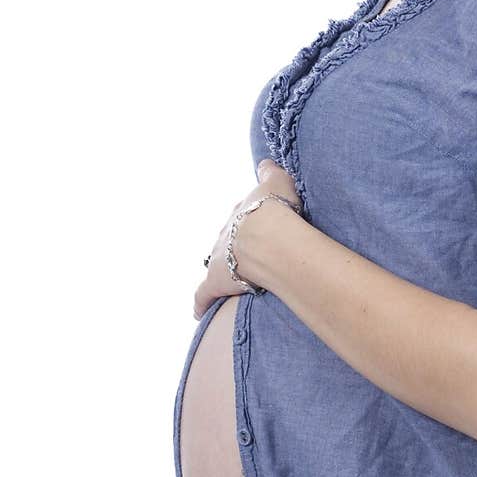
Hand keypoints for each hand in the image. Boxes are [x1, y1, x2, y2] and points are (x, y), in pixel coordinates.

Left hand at [193, 158, 301, 319]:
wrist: (269, 237)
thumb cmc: (277, 210)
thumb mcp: (277, 181)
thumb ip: (270, 172)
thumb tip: (265, 163)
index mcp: (241, 214)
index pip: (242, 217)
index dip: (251, 223)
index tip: (259, 227)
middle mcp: (225, 234)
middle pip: (228, 241)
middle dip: (236, 247)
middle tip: (250, 255)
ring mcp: (218, 259)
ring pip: (216, 265)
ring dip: (223, 271)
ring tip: (233, 280)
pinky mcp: (215, 282)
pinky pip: (203, 295)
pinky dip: (201, 303)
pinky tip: (198, 312)